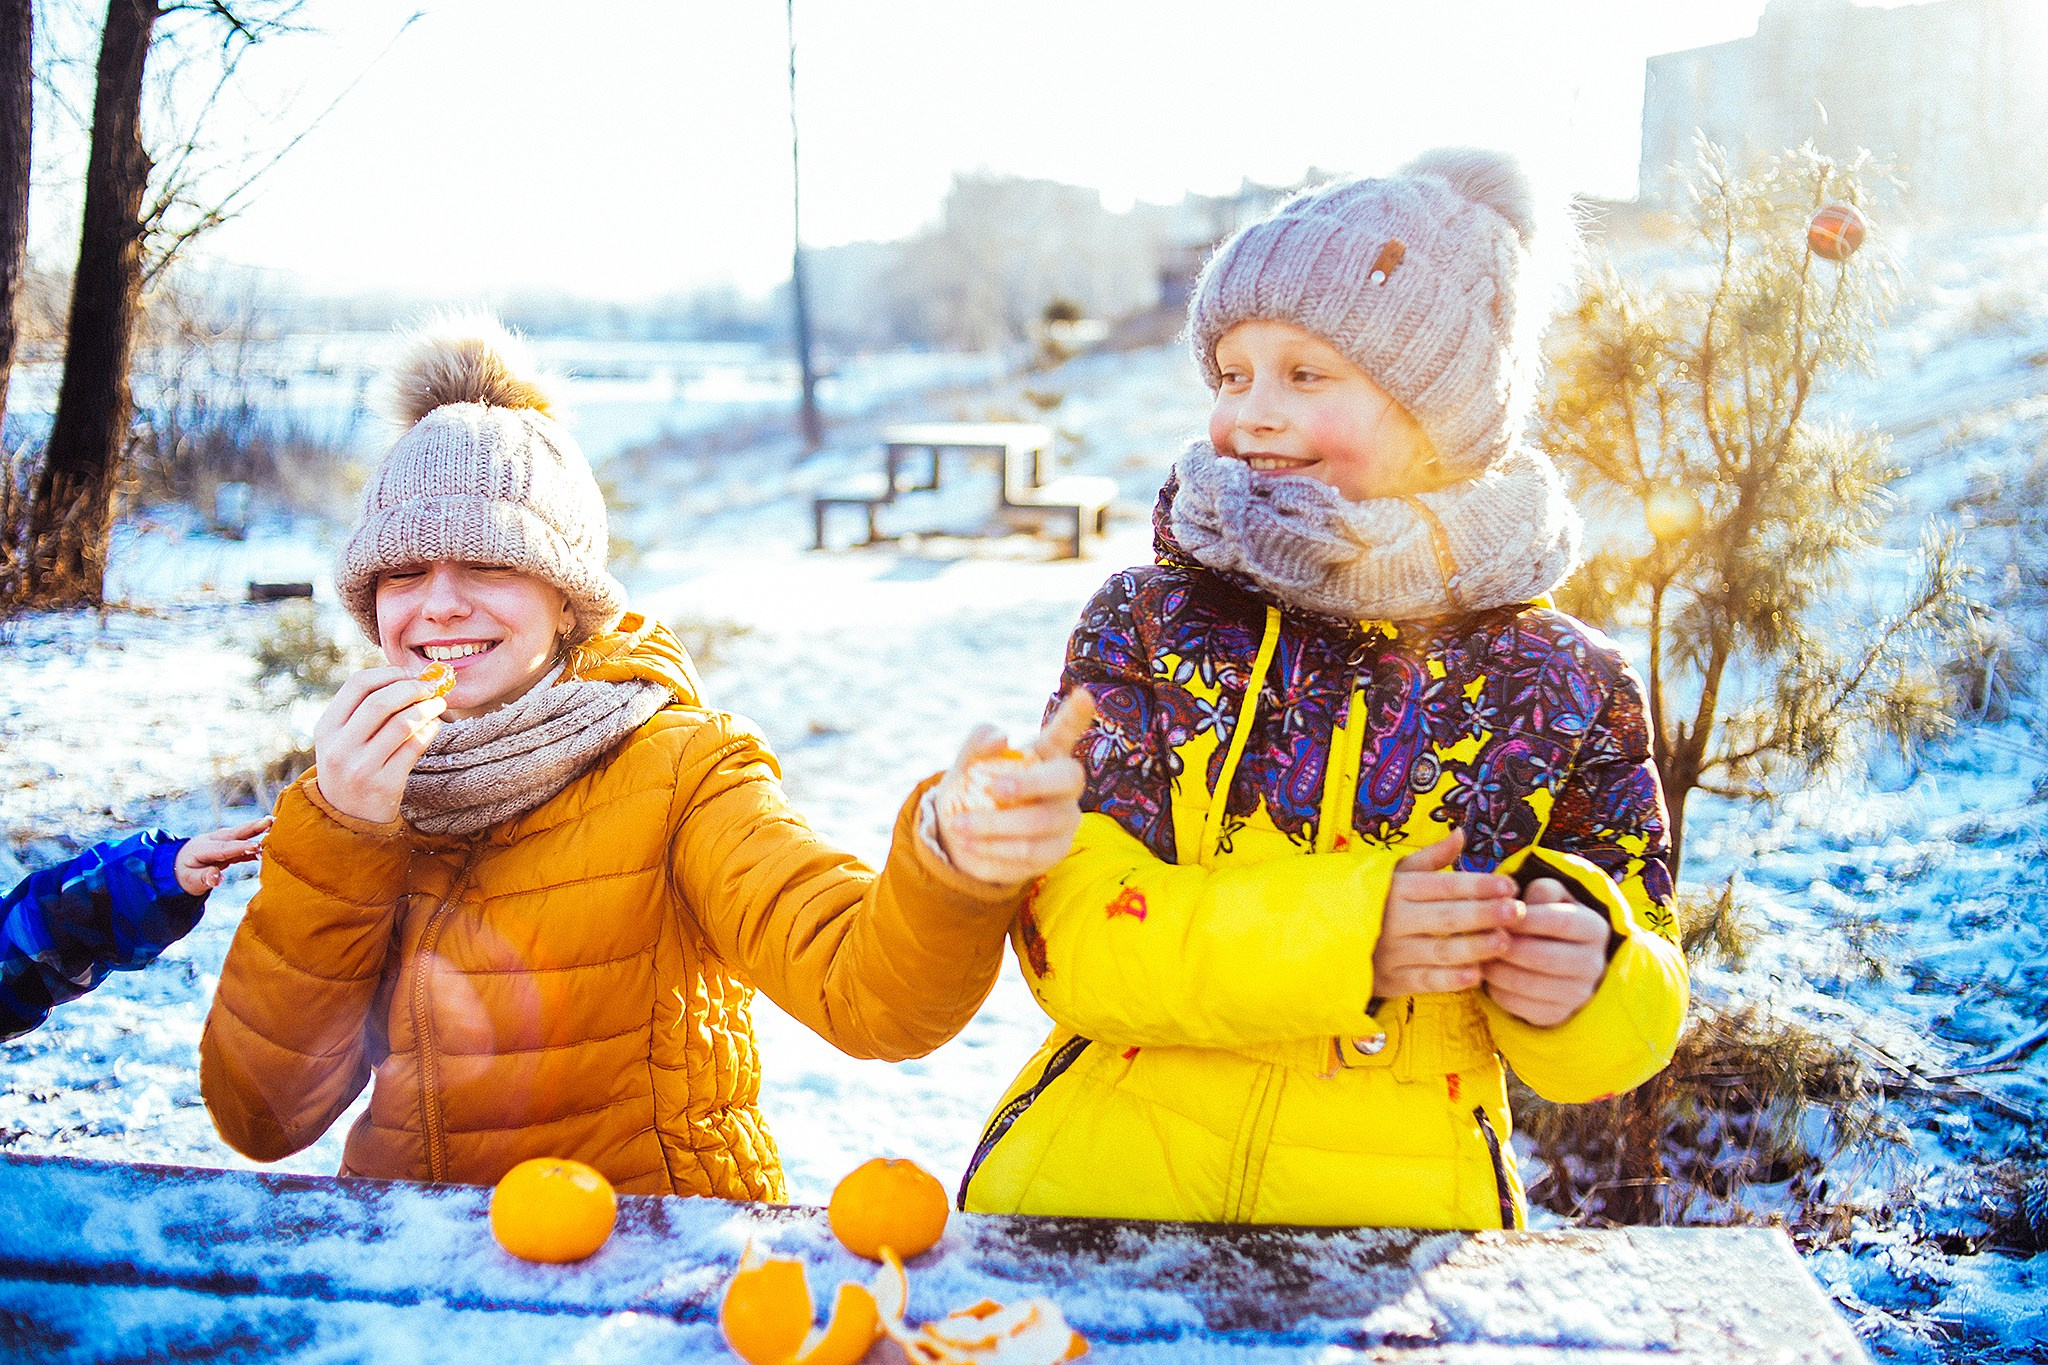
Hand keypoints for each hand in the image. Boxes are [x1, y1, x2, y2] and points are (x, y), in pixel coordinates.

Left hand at [174, 815, 272, 894]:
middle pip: (234, 834)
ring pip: (240, 835)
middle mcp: (213, 841)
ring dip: (256, 829)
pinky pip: (242, 845)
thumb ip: (204, 878)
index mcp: (202, 849)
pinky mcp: (227, 847)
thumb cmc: (184, 876)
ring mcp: (220, 842)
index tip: (257, 847)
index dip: (240, 847)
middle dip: (252, 827)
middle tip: (269, 821)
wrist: (178, 867)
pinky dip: (255, 844)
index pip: (224, 848)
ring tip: (274, 823)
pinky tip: (269, 846)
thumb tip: (216, 877)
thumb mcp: (190, 881)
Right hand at [312, 667, 451, 824]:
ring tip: (439, 704)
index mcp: (326, 728)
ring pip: (401, 724)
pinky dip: (429, 730)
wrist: (347, 819)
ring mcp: (361, 767)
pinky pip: (414, 747)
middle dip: (412, 688)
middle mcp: (339, 747)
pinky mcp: (384, 784)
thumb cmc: (351, 767)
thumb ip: (363, 711)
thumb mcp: (342, 739)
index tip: (409, 673)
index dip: (389, 673)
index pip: (358, 685)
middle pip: (381, 701)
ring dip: (427, 708)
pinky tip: (434, 726)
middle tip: (431, 686)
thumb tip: (408, 677)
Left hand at [935, 688, 1096, 885]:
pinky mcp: (1055, 851)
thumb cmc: (972, 790)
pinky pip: (1030, 853)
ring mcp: (1065, 819)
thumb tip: (1002, 738)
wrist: (964, 838)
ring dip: (996, 825)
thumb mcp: (966, 764)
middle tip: (994, 788)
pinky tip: (969, 846)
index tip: (1083, 695)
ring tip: (959, 826)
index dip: (1076, 716)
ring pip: (1042, 823)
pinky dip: (995, 850)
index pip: (1065, 732)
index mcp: (1046, 754)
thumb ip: (978, 744)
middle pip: (1069, 779)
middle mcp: (1064, 785)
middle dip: (1033, 783)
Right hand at [1371, 831, 1522, 996]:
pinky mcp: (1391, 980)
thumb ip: (1430, 858)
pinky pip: (1425, 981)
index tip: (1508, 884)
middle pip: (1446, 917)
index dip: (1477, 884)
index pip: (1442, 885)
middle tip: (1517, 911)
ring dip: (1475, 947)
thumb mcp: (1394, 875)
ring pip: (1440, 950)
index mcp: (1396, 890)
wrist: (1327, 940)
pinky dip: (1451, 979)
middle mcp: (1394, 920)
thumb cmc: (1372, 902)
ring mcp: (1392, 952)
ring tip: (1505, 941)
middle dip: (1484, 913)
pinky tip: (1477, 974)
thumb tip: (1461, 834)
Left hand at [1480, 877, 1610, 1026]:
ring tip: (1478, 954)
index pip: (1561, 922)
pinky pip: (1518, 1005)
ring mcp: (1577, 994)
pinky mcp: (1556, 1014)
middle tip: (1482, 938)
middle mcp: (1593, 965)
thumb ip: (1540, 892)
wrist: (1559, 960)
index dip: (1527, 918)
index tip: (1500, 914)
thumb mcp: (1550, 898)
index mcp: (1595, 929)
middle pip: (1544, 958)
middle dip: (1507, 947)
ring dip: (1496, 969)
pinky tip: (1487, 974)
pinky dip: (1495, 989)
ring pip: (1528, 984)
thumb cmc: (1547, 919)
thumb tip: (1517, 904)